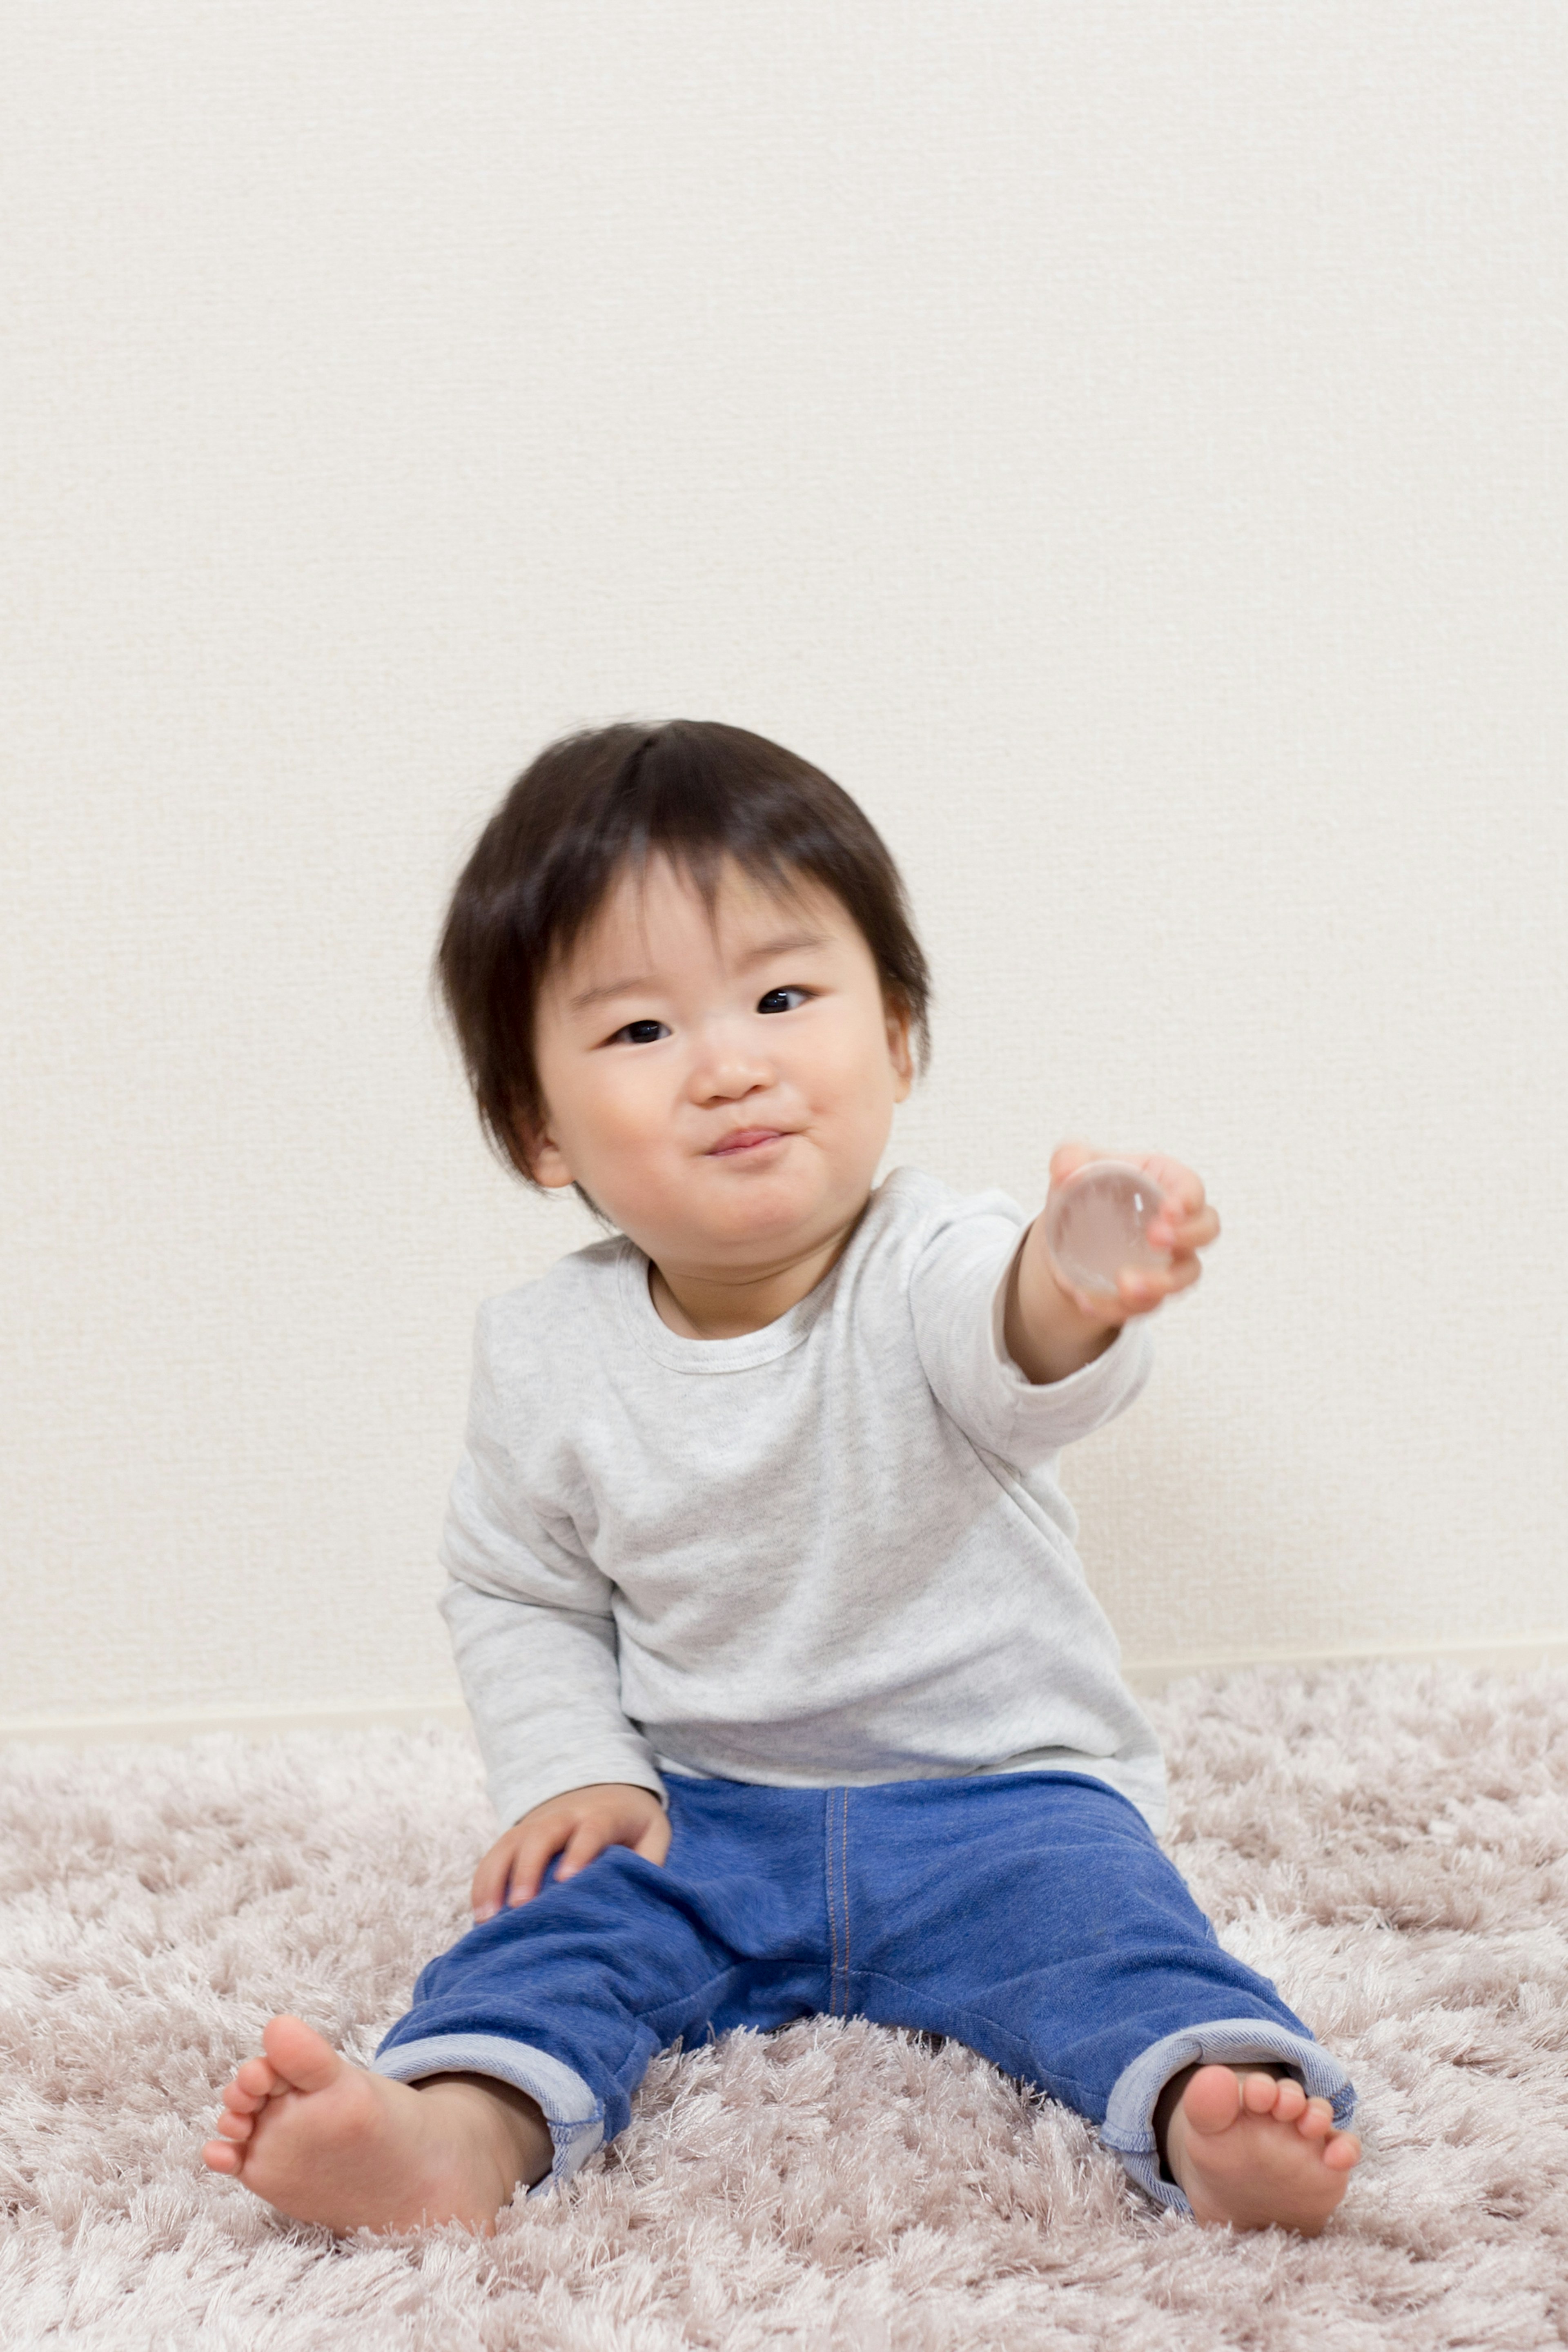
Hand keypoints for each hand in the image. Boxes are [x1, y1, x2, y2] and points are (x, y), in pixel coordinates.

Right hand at [470, 1781, 669, 1920]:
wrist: (607, 1787)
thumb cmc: (633, 1823)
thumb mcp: (654, 1833)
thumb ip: (650, 1861)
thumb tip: (640, 1898)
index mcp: (602, 1814)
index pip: (591, 1829)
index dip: (579, 1852)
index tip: (566, 1880)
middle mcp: (563, 1816)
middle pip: (542, 1835)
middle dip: (528, 1869)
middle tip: (521, 1905)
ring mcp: (535, 1823)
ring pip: (509, 1845)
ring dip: (496, 1879)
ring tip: (488, 1919)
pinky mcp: (517, 1836)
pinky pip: (494, 1856)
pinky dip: (483, 1883)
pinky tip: (479, 1915)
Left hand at [1044, 1141, 1220, 1322]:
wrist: (1066, 1233)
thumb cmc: (1084, 1186)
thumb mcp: (1071, 1164)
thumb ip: (1068, 1158)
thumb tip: (1065, 1172)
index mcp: (1163, 1182)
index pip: (1191, 1188)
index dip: (1188, 1199)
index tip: (1168, 1209)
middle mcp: (1176, 1222)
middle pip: (1206, 1230)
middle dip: (1188, 1237)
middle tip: (1155, 1238)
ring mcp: (1168, 1260)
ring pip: (1184, 1278)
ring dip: (1160, 1284)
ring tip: (1124, 1285)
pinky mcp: (1150, 1291)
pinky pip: (1145, 1305)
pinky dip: (1116, 1307)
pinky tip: (1085, 1299)